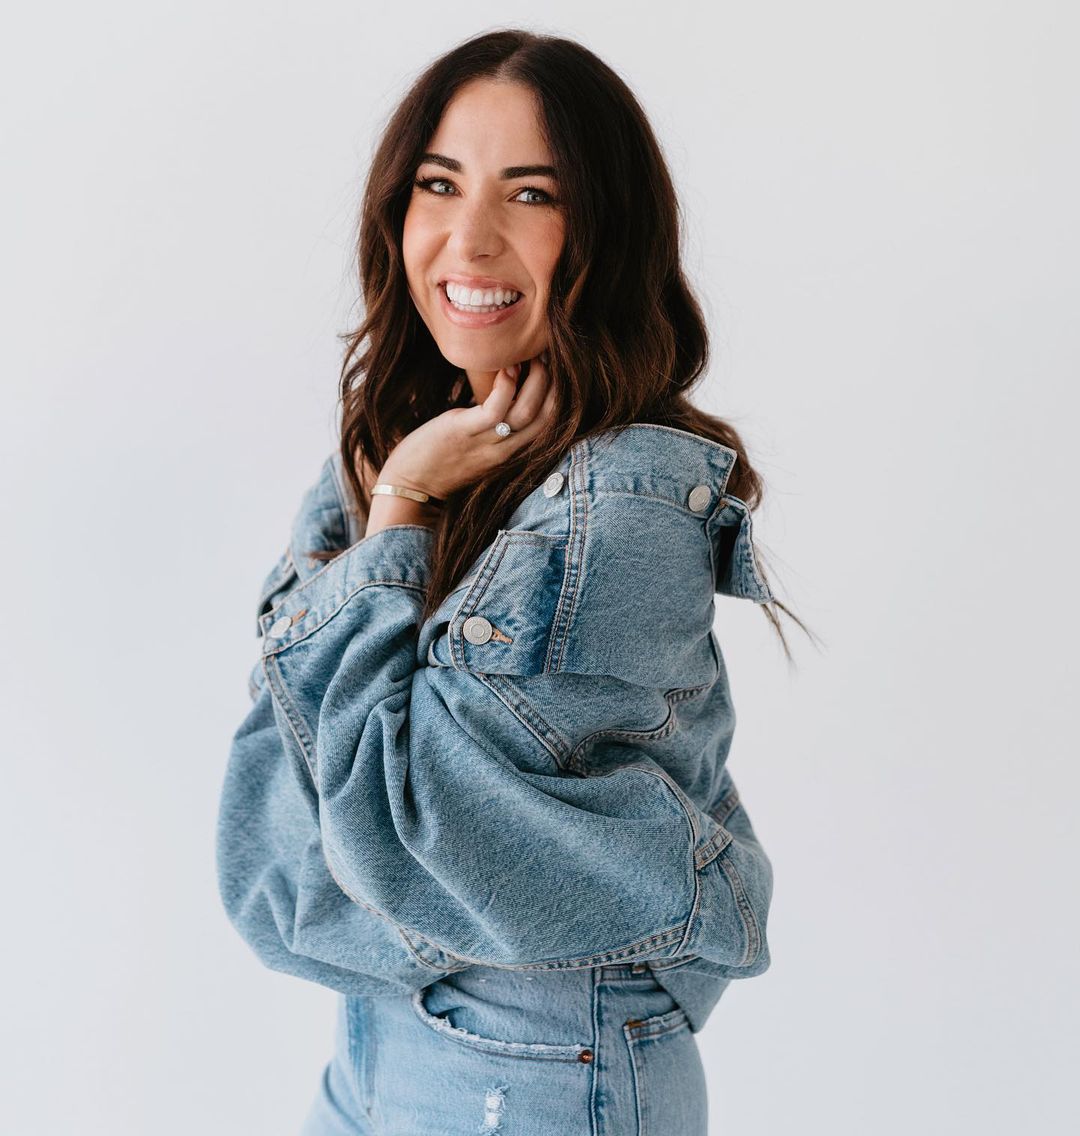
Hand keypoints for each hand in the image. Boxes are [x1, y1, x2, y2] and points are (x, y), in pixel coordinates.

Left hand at [377, 352, 555, 499]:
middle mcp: (506, 450)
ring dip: (536, 381)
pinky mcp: (465, 432)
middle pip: (547, 417)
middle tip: (546, 356)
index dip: (558, 395)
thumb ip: (495, 426)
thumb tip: (503, 394)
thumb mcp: (478, 444)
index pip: (549, 424)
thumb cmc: (441, 460)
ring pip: (527, 412)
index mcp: (512, 451)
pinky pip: (495, 410)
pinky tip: (507, 369)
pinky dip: (505, 387)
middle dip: (554, 384)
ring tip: (529, 357)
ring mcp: (487, 443)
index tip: (552, 369)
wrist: (412, 485)